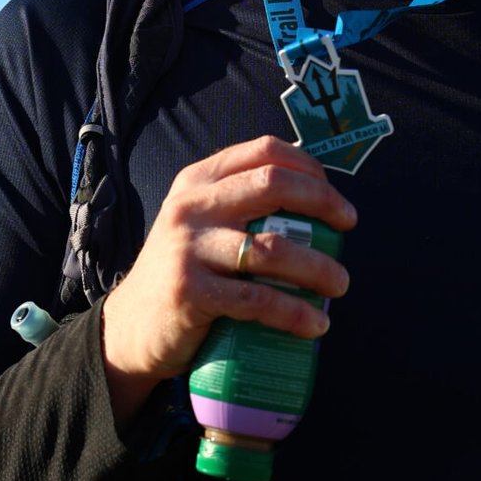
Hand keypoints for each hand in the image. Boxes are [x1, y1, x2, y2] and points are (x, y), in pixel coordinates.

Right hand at [99, 135, 355, 426]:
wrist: (132, 329)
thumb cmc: (185, 273)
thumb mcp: (200, 225)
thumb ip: (239, 206)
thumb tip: (318, 203)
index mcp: (198, 181)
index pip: (264, 152)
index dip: (310, 169)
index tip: (335, 198)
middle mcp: (190, 207)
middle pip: (273, 185)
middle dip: (323, 202)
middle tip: (348, 227)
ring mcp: (188, 249)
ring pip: (272, 248)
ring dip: (319, 267)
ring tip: (340, 284)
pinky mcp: (190, 292)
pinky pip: (257, 299)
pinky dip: (295, 313)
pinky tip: (316, 325)